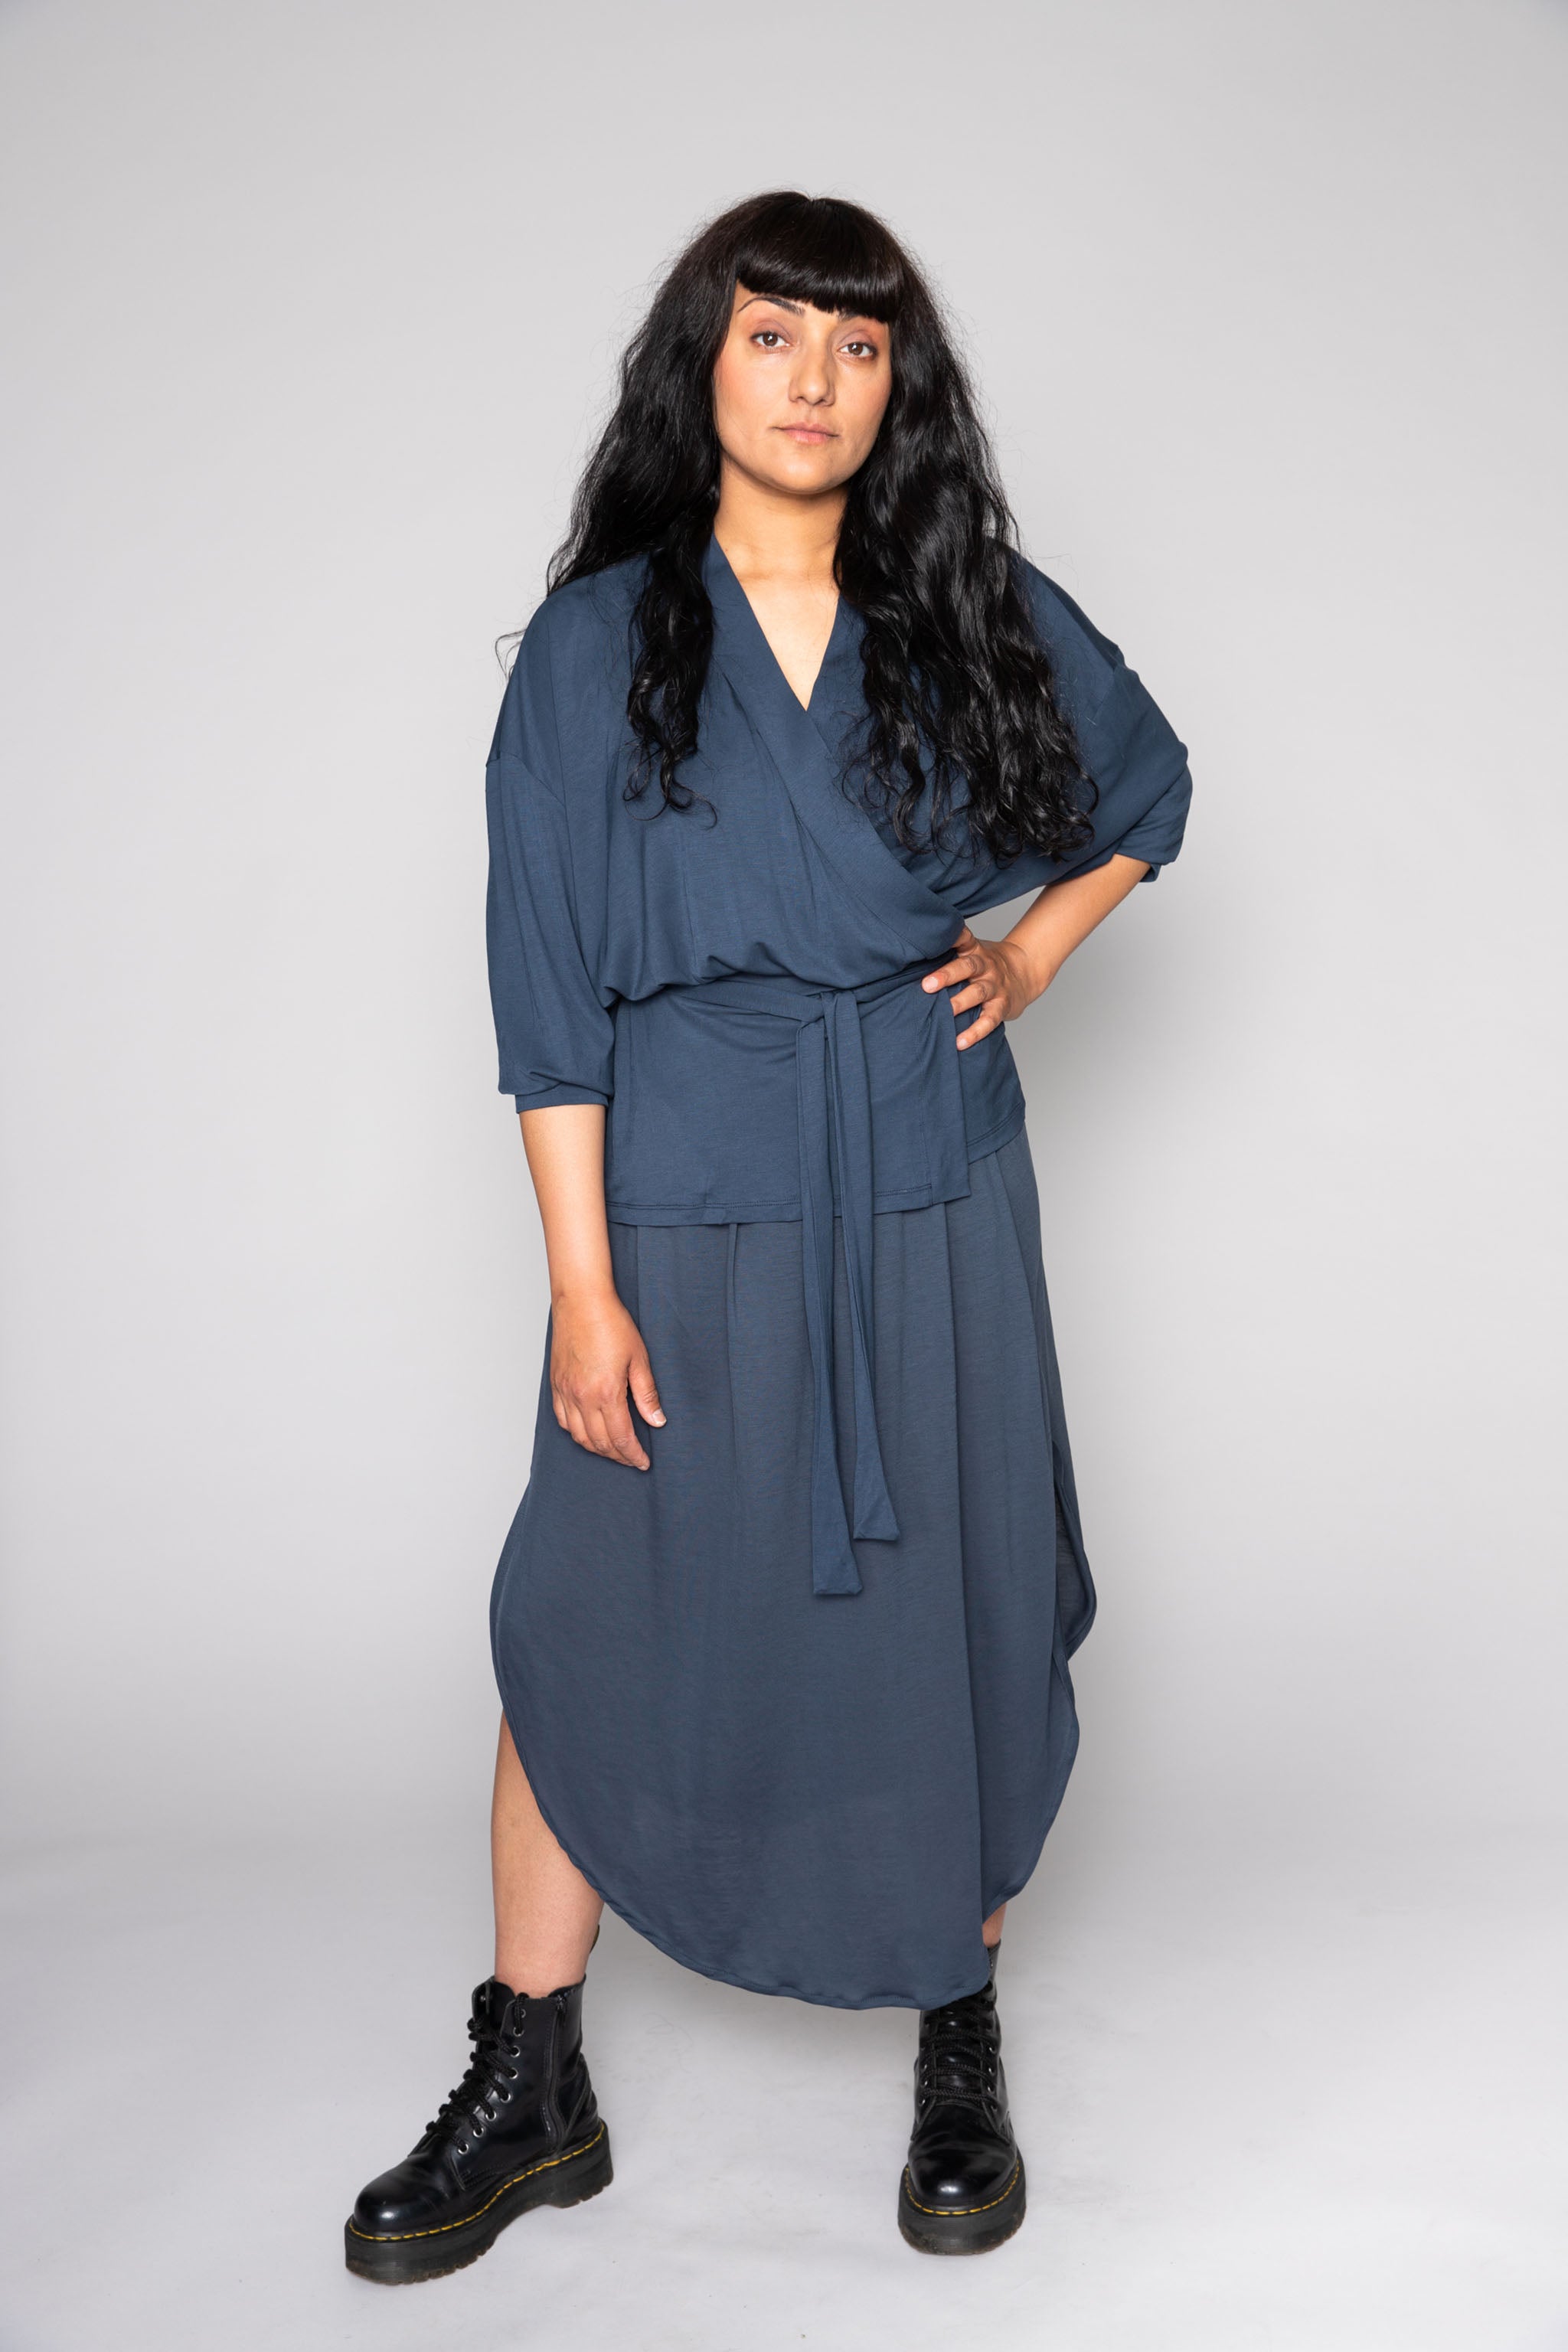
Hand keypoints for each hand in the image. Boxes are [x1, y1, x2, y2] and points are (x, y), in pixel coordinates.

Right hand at [549, 1289, 664, 1469]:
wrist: (581, 1301)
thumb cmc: (612, 1323)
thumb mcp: (639, 1358)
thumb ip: (647, 1394)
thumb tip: (657, 1421)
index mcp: (606, 1393)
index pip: (620, 1437)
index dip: (633, 1454)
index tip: (643, 1462)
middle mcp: (582, 1397)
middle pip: (599, 1442)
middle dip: (618, 1456)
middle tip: (632, 1460)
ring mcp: (565, 1391)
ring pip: (579, 1436)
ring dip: (597, 1449)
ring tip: (613, 1451)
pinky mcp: (556, 1384)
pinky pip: (562, 1419)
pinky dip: (576, 1433)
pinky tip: (587, 1433)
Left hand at [920, 924, 1048, 1049]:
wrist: (1026, 973)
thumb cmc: (988, 965)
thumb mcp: (974, 952)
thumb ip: (950, 954)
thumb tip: (911, 961)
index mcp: (974, 951)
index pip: (963, 939)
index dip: (952, 936)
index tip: (935, 937)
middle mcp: (986, 966)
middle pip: (967, 967)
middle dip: (947, 976)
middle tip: (927, 985)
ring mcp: (995, 986)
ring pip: (978, 993)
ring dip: (960, 1002)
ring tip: (945, 1012)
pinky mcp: (1002, 1006)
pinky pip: (989, 1019)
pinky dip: (975, 1032)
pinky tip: (960, 1042)